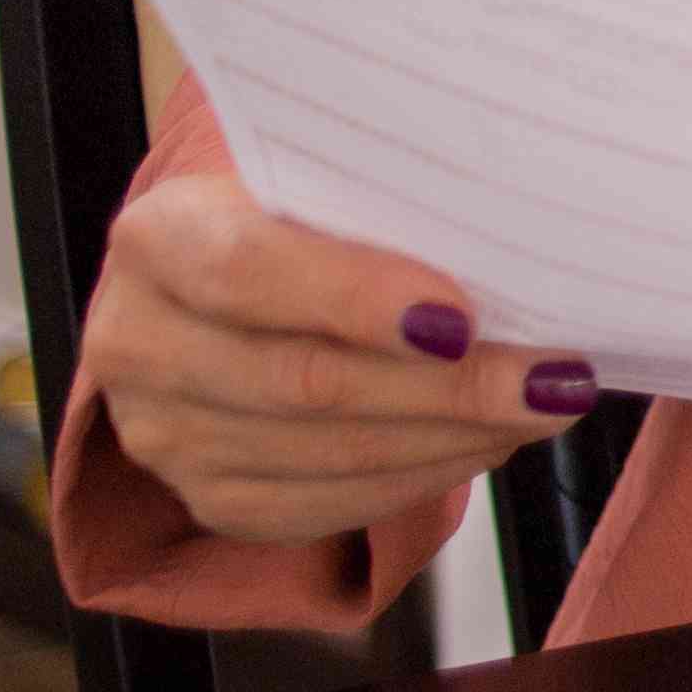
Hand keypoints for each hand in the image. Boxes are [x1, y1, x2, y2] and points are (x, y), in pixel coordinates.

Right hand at [85, 173, 597, 549]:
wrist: (229, 288)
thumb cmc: (300, 220)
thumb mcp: (325, 183)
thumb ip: (387, 207)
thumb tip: (521, 249)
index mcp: (160, 238)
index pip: (245, 271)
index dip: (355, 299)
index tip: (462, 317)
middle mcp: (138, 343)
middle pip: (302, 382)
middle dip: (449, 387)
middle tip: (553, 376)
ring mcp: (165, 434)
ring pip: (325, 455)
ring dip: (454, 437)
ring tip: (542, 404)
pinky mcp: (208, 499)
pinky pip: (325, 508)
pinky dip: (422, 478)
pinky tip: (485, 441)